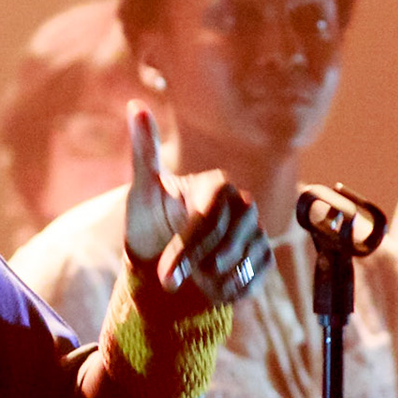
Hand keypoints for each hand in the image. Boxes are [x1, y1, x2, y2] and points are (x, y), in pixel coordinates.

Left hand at [121, 100, 267, 306]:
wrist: (166, 252)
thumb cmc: (152, 217)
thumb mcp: (143, 189)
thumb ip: (144, 151)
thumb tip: (135, 106)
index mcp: (217, 185)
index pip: (207, 220)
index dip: (186, 251)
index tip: (164, 277)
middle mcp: (243, 204)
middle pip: (227, 244)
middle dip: (196, 268)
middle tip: (168, 282)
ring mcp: (255, 231)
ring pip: (240, 264)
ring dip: (211, 281)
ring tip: (190, 279)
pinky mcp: (262, 257)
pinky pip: (254, 280)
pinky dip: (229, 291)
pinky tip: (209, 289)